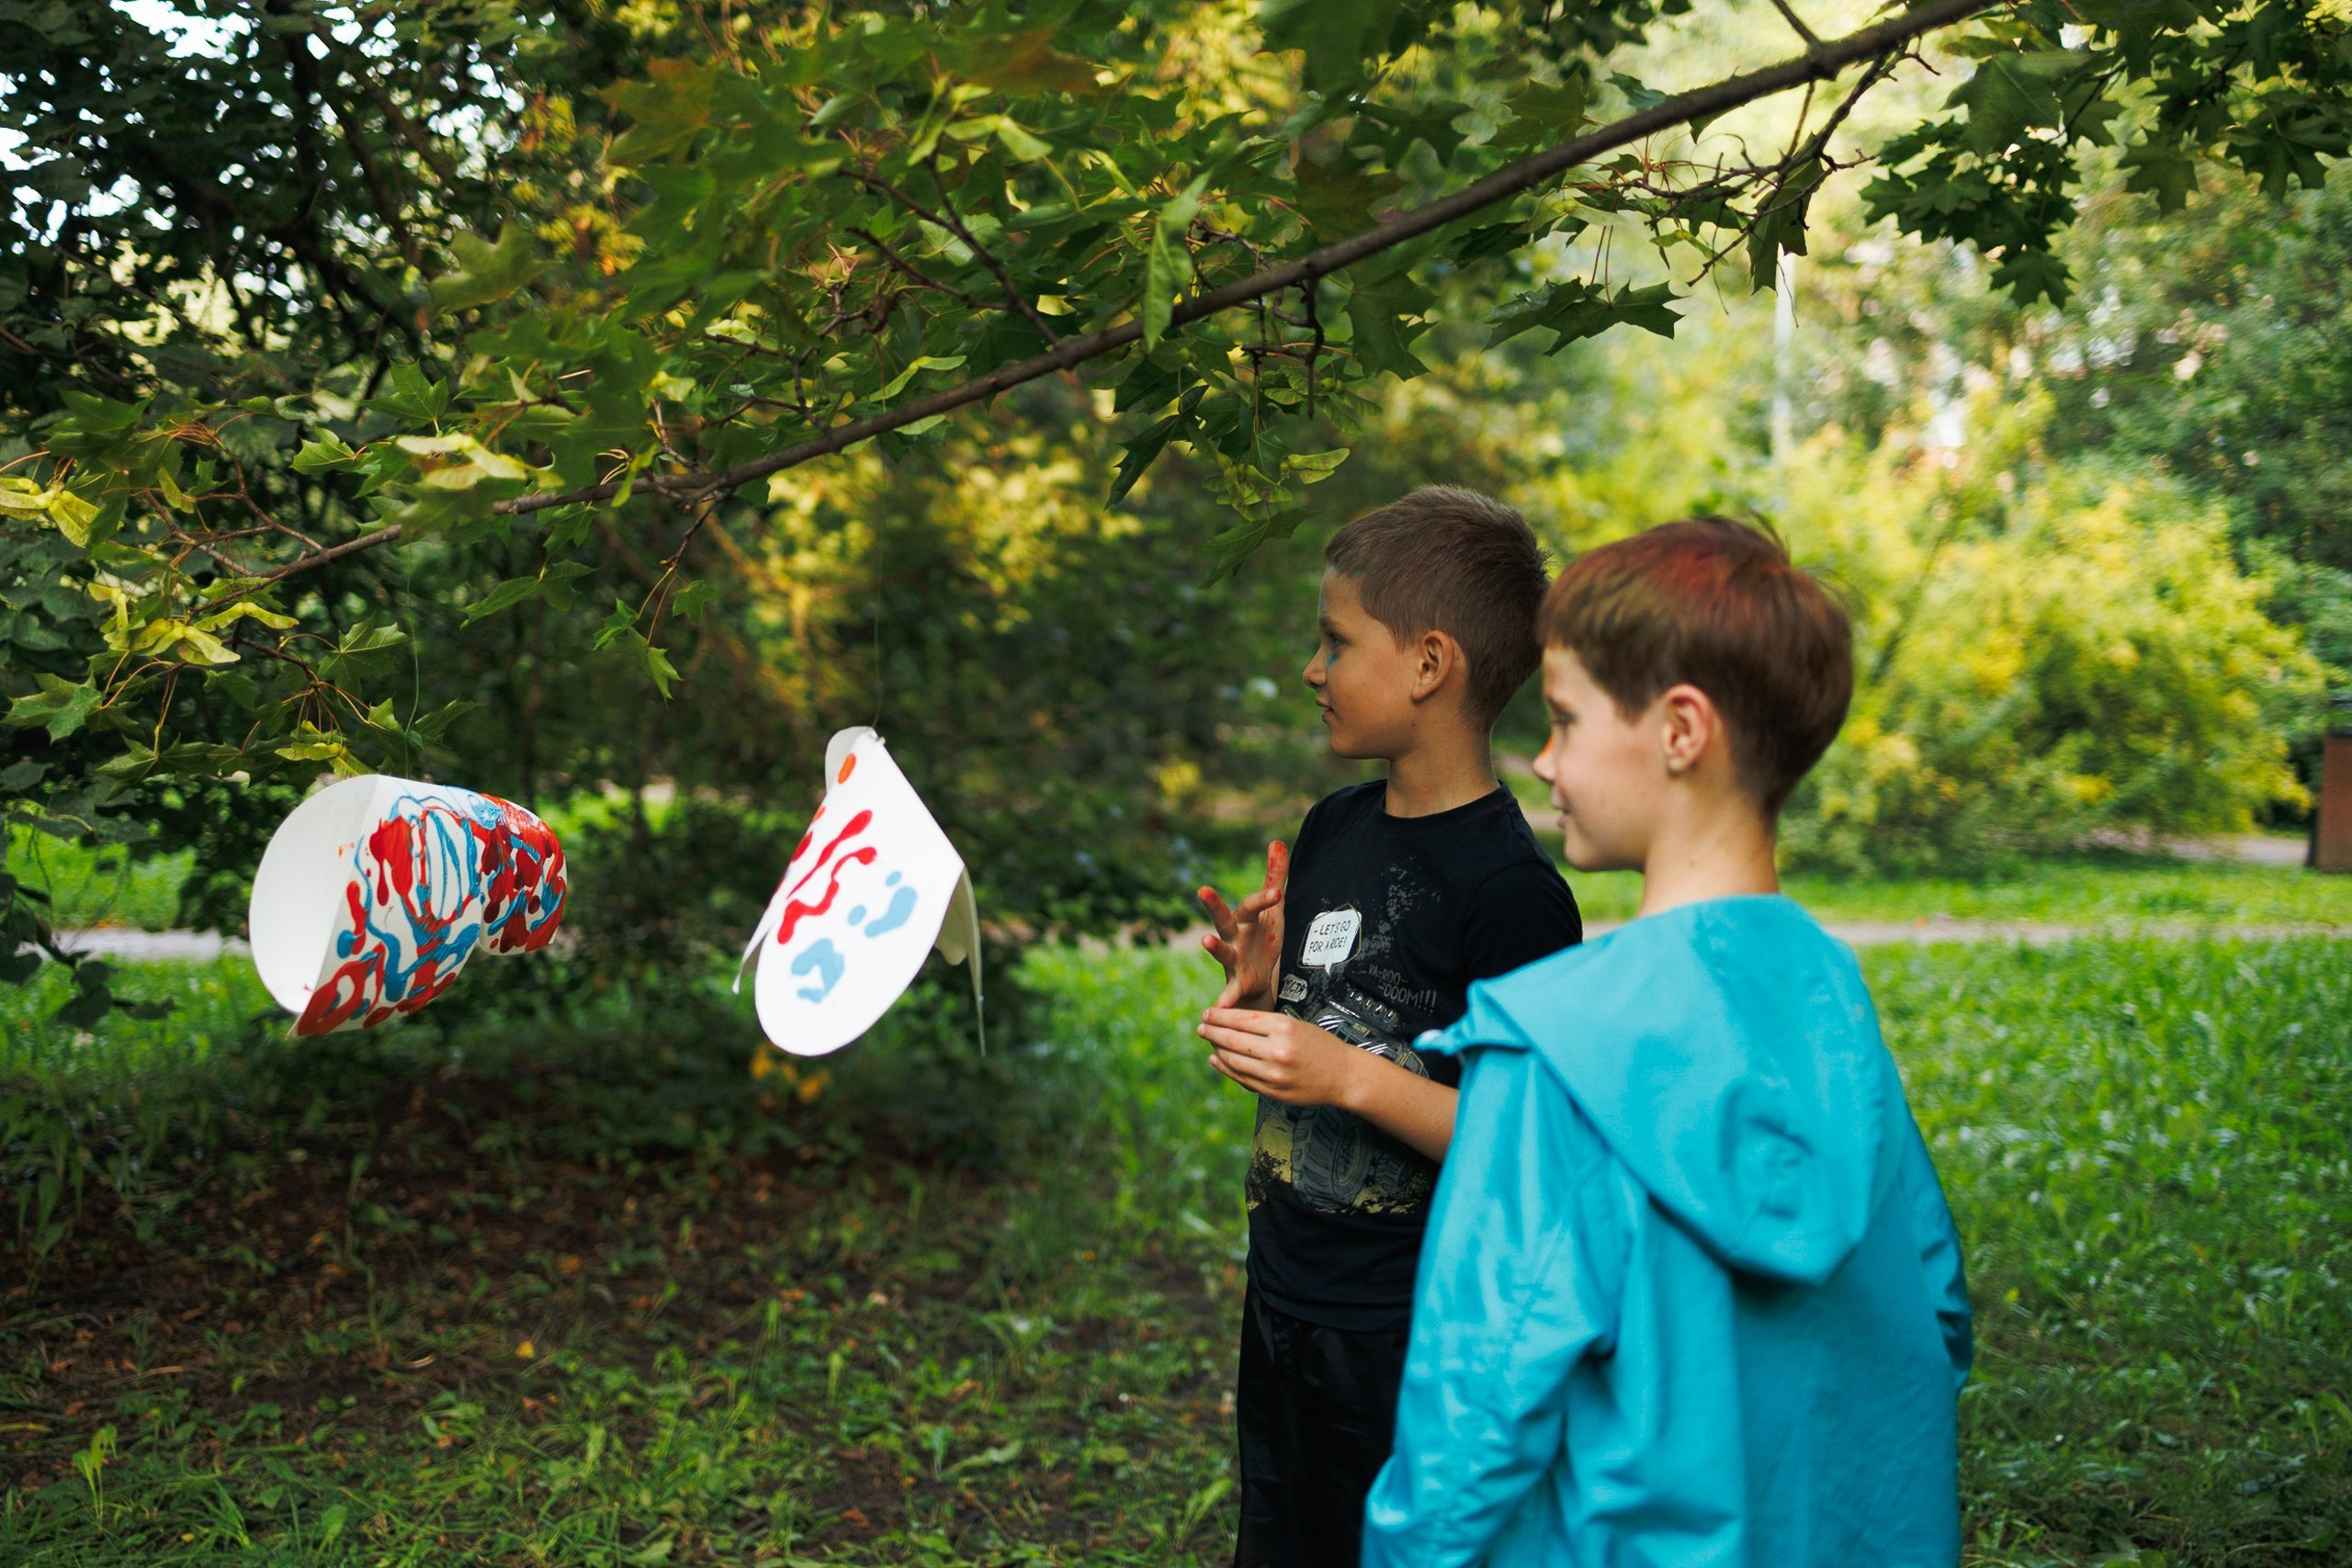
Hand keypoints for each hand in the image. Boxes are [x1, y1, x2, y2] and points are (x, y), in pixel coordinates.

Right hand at [1198, 840, 1286, 1010]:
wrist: (1257, 979)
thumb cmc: (1262, 938)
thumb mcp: (1271, 908)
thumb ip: (1274, 875)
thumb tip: (1276, 840)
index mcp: (1245, 919)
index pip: (1252, 904)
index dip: (1264, 898)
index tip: (1278, 892)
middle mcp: (1233, 936)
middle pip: (1223, 918)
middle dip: (1214, 905)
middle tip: (1203, 889)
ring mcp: (1232, 960)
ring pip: (1222, 952)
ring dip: (1213, 947)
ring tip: (1205, 940)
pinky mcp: (1237, 983)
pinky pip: (1228, 992)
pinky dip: (1223, 1000)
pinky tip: (1218, 1008)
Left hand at [1198, 1006, 1366, 1109]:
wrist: (1344, 1076)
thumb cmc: (1320, 1046)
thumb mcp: (1296, 1025)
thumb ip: (1265, 1024)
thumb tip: (1230, 1022)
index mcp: (1284, 1027)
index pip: (1241, 1019)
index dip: (1220, 1016)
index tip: (1207, 1013)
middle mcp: (1277, 1050)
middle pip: (1232, 1039)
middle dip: (1212, 1031)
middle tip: (1201, 1026)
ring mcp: (1274, 1074)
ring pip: (1233, 1060)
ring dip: (1217, 1049)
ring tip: (1209, 1041)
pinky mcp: (1273, 1091)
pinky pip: (1241, 1078)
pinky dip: (1225, 1068)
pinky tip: (1217, 1059)